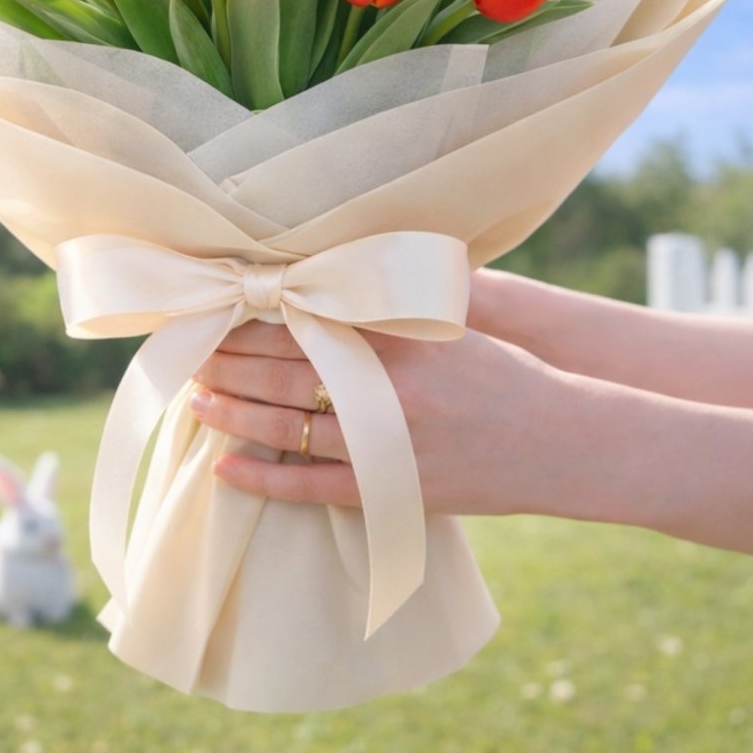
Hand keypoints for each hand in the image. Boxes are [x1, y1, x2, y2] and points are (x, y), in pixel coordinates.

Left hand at [192, 319, 575, 516]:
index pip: (306, 320)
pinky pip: (311, 488)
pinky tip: (225, 468)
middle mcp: (387, 388)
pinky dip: (264, 479)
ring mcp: (388, 444)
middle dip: (230, 358)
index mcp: (400, 338)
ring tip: (195, 398)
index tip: (216, 305)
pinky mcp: (392, 491)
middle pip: (284, 370)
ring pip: (287, 426)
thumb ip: (391, 296)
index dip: (253, 315)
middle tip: (189, 348)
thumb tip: (331, 261)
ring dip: (233, 412)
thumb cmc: (506, 371)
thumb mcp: (455, 318)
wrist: (563, 442)